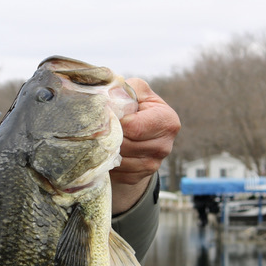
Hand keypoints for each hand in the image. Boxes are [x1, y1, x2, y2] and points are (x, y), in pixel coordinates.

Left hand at [110, 78, 179, 213]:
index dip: (115, 121)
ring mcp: (153, 164)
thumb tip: (108, 98)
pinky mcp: (140, 176)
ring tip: (100, 138)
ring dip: (106, 150)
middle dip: (109, 136)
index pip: (134, 127)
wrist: (137, 131)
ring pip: (120, 159)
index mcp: (167, 121)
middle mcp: (165, 145)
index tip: (104, 116)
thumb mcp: (136, 91)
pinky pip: (118, 172)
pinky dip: (108, 162)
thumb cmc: (135, 107)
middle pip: (126, 145)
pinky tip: (106, 151)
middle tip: (97, 128)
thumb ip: (125, 89)